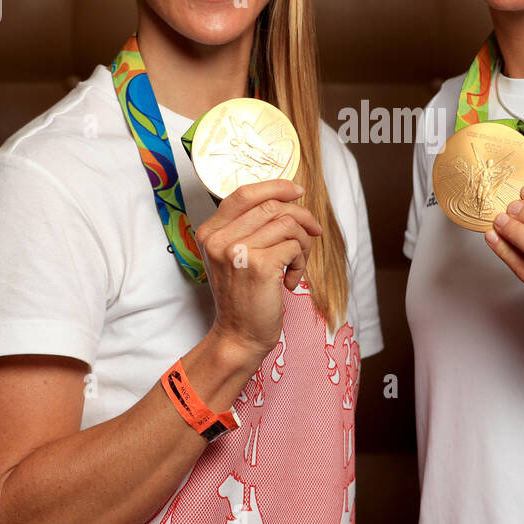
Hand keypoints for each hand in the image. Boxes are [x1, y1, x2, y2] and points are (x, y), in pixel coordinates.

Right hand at [195, 179, 321, 372]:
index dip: (276, 187)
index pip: (245, 193)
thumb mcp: (233, 256)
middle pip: (272, 206)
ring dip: (303, 243)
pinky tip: (290, 280)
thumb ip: (248, 227)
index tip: (298, 191)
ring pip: (288, 224)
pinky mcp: (259, 266)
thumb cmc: (242, 296)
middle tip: (313, 233)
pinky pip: (294, 246)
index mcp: (209, 231)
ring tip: (296, 264)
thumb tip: (286, 198)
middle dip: (301, 217)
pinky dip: (301, 262)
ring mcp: (237, 251)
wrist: (239, 336)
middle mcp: (219, 238)